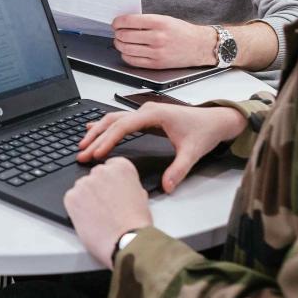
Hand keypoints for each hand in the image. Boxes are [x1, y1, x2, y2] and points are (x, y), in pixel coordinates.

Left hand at [63, 158, 152, 268]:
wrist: (127, 242)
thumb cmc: (137, 224)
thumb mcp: (141, 197)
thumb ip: (129, 186)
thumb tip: (123, 188)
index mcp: (121, 167)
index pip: (110, 165)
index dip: (111, 181)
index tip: (112, 191)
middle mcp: (101, 170)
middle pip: (94, 176)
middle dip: (98, 189)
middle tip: (105, 207)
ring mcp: (85, 183)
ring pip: (82, 187)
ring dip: (86, 198)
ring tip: (97, 216)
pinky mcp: (71, 196)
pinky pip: (71, 199)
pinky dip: (76, 208)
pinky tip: (88, 219)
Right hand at [78, 103, 245, 192]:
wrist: (216, 120)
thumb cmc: (204, 131)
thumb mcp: (193, 152)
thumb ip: (178, 170)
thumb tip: (167, 187)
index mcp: (155, 114)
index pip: (123, 126)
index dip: (108, 140)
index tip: (97, 154)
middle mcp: (146, 110)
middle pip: (113, 121)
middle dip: (96, 138)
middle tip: (81, 153)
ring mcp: (145, 112)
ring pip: (114, 119)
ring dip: (98, 131)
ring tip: (82, 145)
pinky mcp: (146, 118)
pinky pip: (120, 120)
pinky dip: (106, 127)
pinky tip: (95, 130)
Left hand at [112, 14, 215, 68]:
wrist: (199, 46)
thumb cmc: (181, 31)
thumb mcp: (165, 19)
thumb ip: (146, 21)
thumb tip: (124, 23)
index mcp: (159, 23)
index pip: (129, 21)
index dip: (117, 22)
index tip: (115, 23)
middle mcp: (157, 37)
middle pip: (125, 36)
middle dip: (117, 33)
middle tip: (117, 32)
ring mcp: (156, 52)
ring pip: (126, 49)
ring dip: (119, 44)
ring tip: (121, 41)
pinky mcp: (156, 64)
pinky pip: (133, 61)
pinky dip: (126, 55)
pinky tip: (127, 51)